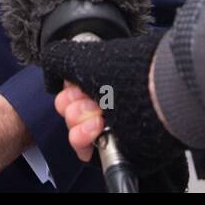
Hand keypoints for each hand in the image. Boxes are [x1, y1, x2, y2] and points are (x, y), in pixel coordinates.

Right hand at [41, 30, 184, 174]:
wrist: (154, 99)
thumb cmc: (129, 74)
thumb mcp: (86, 56)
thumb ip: (61, 58)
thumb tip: (50, 62)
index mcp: (105, 77)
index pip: (72, 85)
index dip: (68, 84)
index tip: (74, 82)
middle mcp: (107, 100)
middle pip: (68, 106)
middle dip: (72, 102)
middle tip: (88, 98)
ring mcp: (109, 124)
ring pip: (72, 127)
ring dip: (78, 120)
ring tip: (98, 114)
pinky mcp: (111, 146)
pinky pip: (82, 148)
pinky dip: (82, 138)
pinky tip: (97, 128)